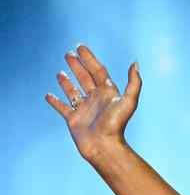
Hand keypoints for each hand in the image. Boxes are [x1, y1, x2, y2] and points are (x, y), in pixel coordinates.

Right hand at [45, 44, 141, 160]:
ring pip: (73, 91)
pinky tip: (49, 96)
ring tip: (60, 72)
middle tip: (68, 53)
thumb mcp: (129, 102)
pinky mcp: (73, 120)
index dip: (90, 59)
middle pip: (85, 78)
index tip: (80, 47)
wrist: (104, 147)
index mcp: (107, 94)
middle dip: (77, 66)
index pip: (98, 71)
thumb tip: (135, 64)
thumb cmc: (116, 125)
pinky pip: (62, 108)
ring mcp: (84, 109)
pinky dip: (55, 102)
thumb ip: (134, 83)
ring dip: (66, 81)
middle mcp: (95, 100)